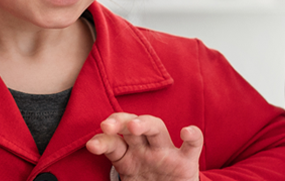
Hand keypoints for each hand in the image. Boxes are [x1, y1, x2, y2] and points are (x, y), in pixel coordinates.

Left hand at [85, 112, 201, 180]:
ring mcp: (166, 154)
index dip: (102, 141)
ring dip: (145, 123)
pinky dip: (193, 136)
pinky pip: (192, 145)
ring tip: (134, 126)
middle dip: (118, 122)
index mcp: (126, 159)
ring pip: (156, 128)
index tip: (92, 145)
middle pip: (130, 128)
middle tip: (106, 126)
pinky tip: (186, 132)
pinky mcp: (187, 162)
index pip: (112, 144)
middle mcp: (144, 151)